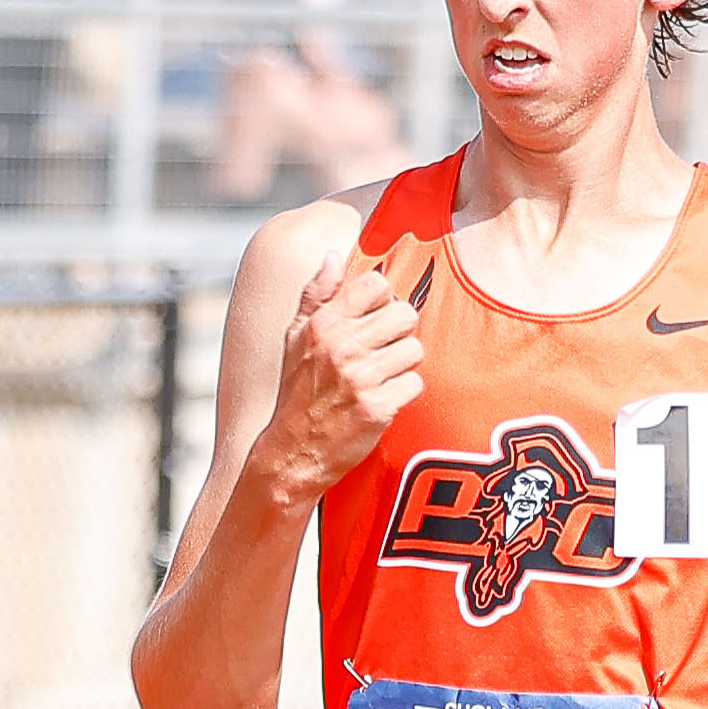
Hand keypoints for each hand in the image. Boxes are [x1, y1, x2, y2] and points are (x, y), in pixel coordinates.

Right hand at [256, 253, 423, 498]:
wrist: (292, 453)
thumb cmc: (297, 392)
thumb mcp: (295, 339)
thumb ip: (316, 294)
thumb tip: (334, 255)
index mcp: (323, 324)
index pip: (376, 284)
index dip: (383, 300)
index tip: (375, 319)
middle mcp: (341, 346)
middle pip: (405, 314)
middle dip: (400, 333)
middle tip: (384, 352)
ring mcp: (360, 378)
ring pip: (414, 350)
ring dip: (403, 365)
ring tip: (382, 378)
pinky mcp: (377, 408)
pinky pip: (415, 384)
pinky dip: (404, 393)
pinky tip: (384, 400)